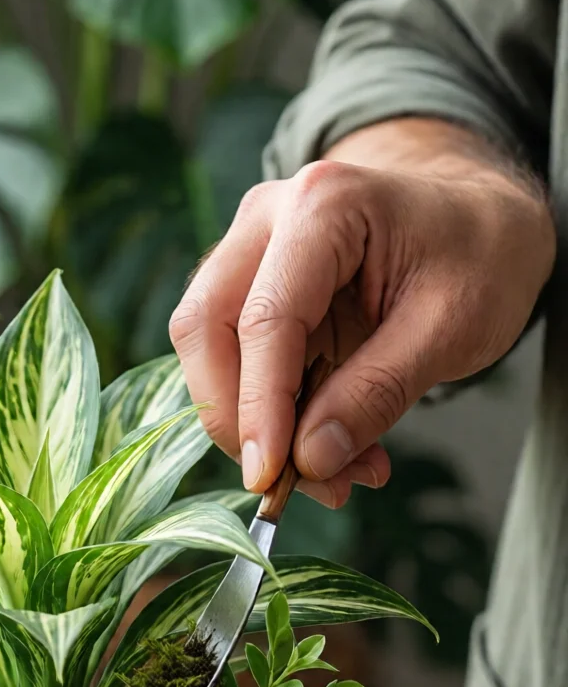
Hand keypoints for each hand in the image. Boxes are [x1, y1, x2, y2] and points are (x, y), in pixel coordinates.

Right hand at [168, 118, 554, 505]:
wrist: (480, 221)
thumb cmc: (478, 257)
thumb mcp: (452, 330)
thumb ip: (377, 393)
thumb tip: (308, 460)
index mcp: (324, 205)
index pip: (265, 318)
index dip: (259, 406)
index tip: (270, 477)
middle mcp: (268, 217)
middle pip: (206, 326)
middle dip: (234, 416)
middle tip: (286, 481)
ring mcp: (250, 248)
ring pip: (206, 346)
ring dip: (248, 422)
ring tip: (328, 471)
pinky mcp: (249, 286)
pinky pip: (233, 358)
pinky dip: (266, 413)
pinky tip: (321, 445)